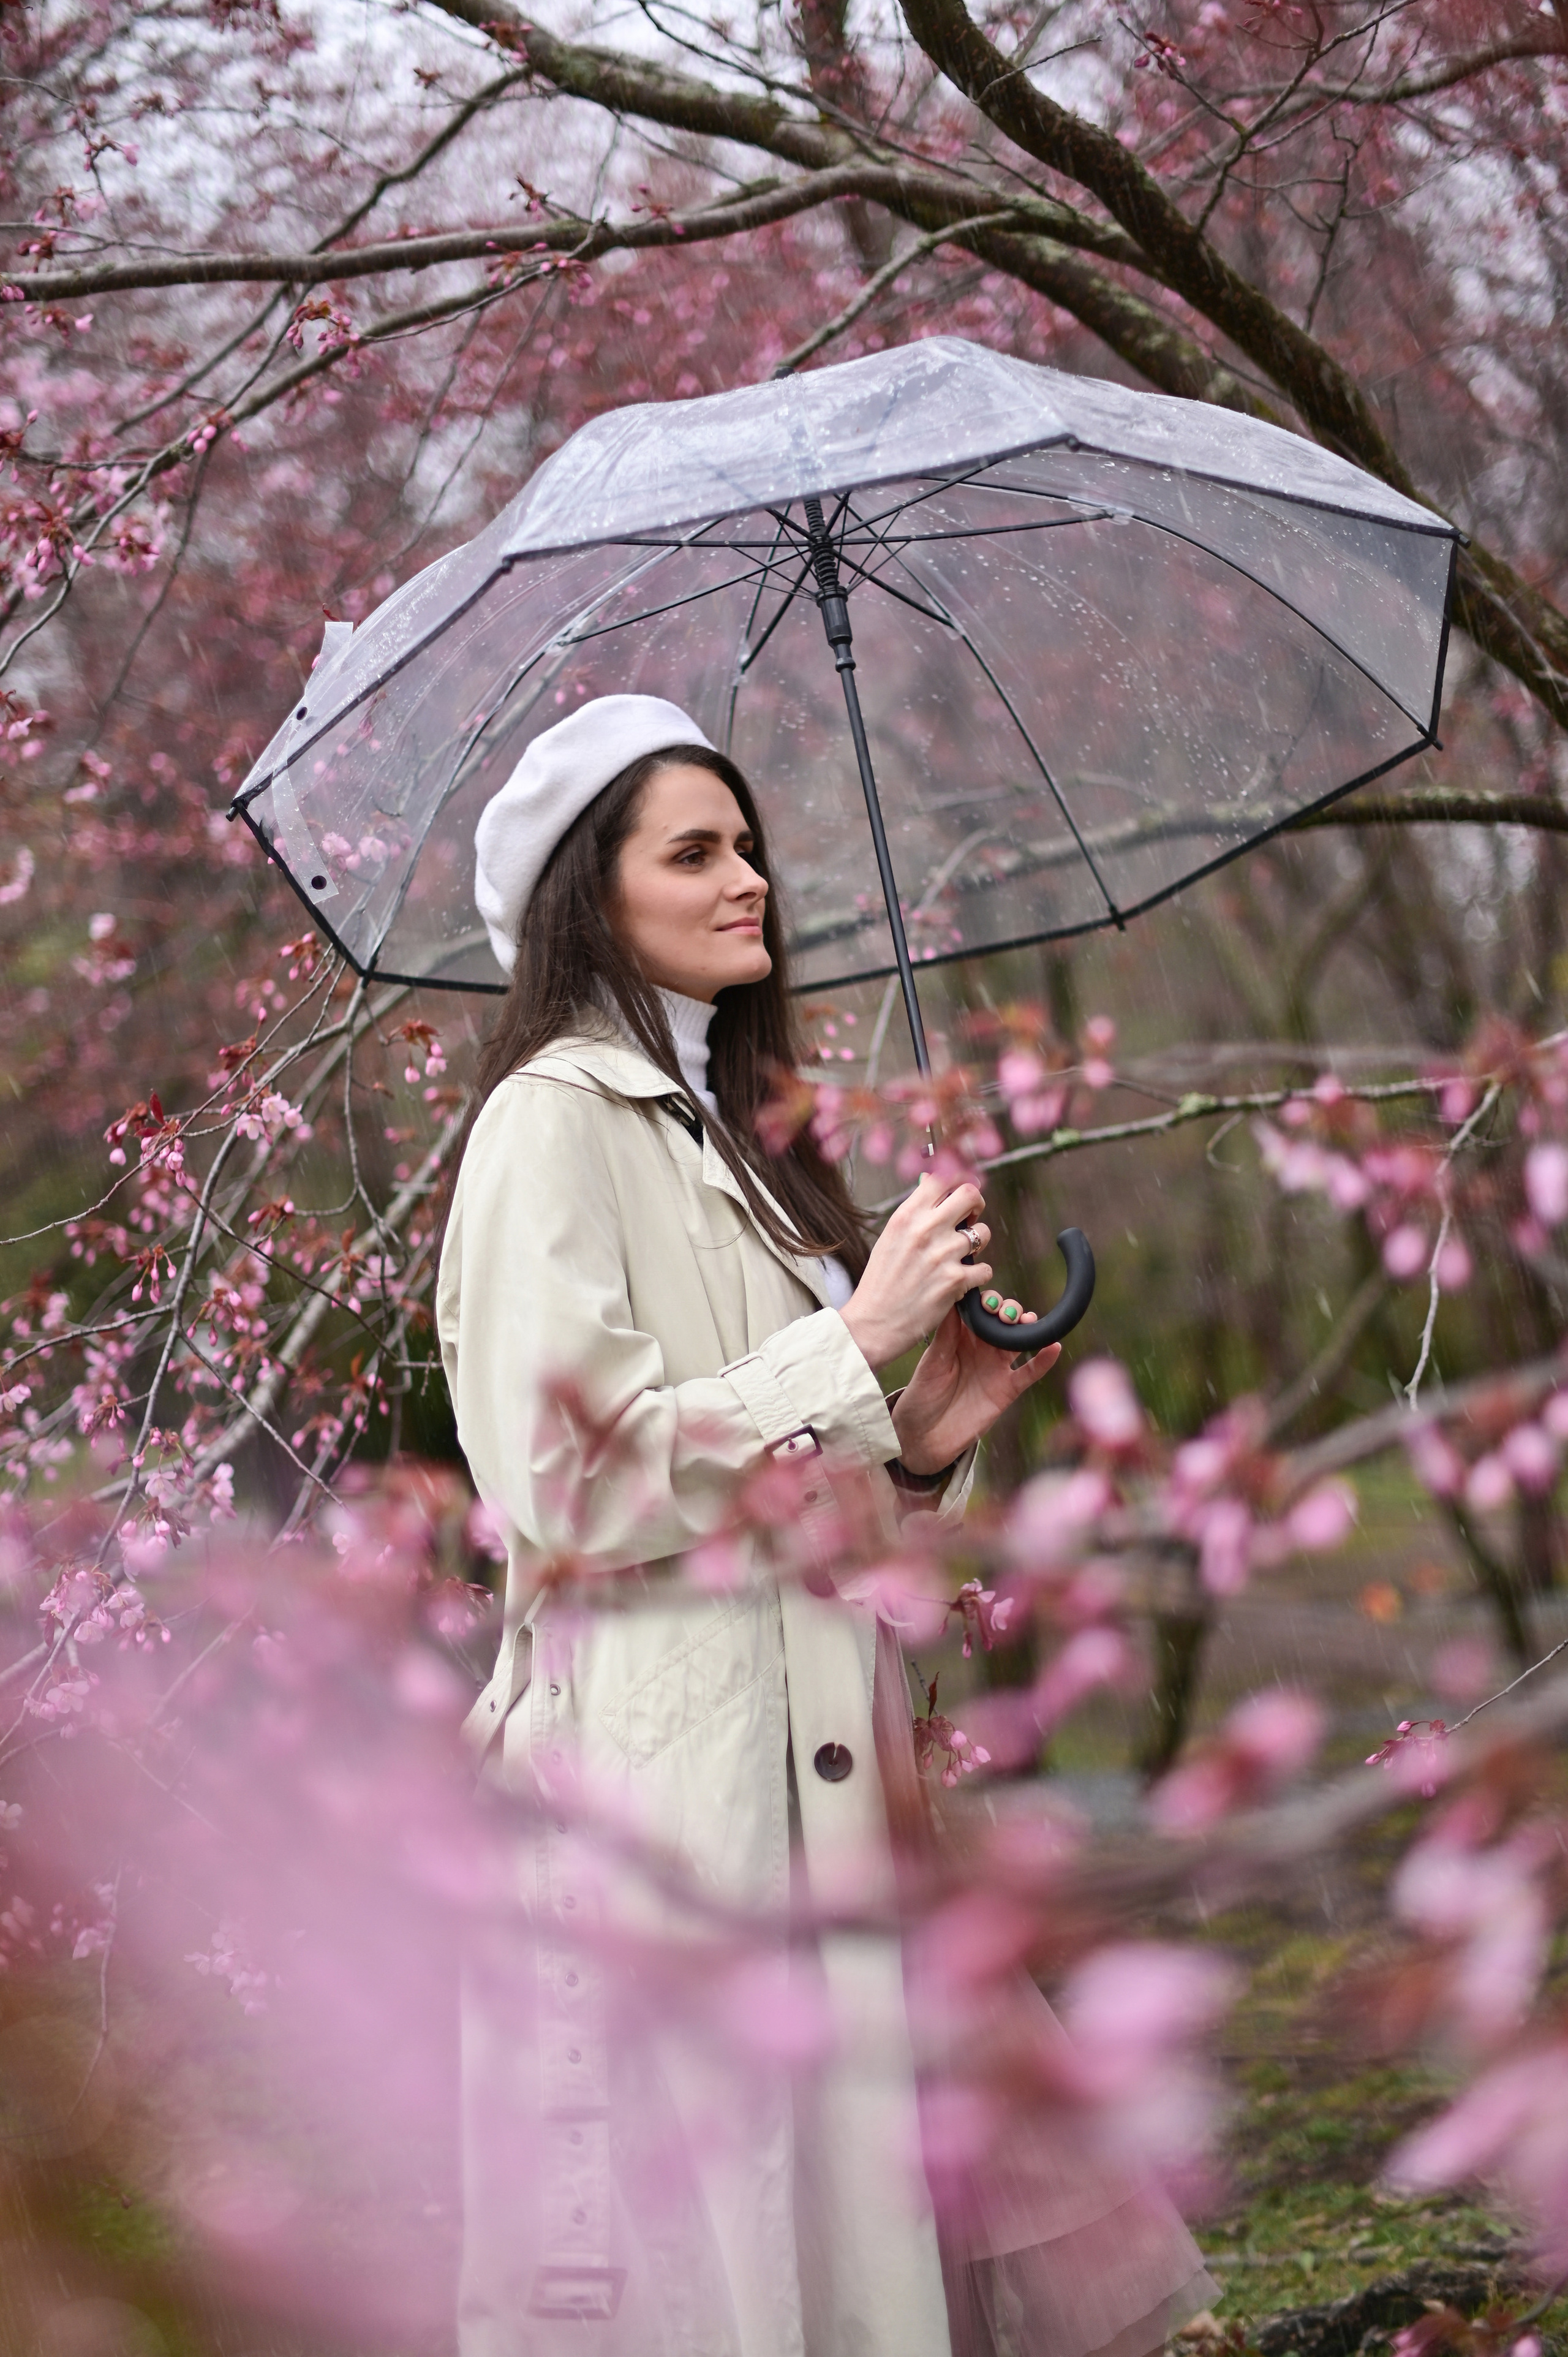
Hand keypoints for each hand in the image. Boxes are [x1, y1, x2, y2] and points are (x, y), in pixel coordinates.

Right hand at [839, 1172, 991, 1371]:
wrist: (873, 1323)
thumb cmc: (881, 1281)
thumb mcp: (890, 1237)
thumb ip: (915, 1211)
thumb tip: (931, 1180)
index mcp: (907, 1215)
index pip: (943, 1178)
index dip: (957, 1182)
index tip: (959, 1194)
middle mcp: (925, 1230)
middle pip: (971, 1194)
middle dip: (976, 1205)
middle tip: (970, 1218)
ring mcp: (943, 1254)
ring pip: (983, 1233)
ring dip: (978, 1244)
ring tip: (961, 1256)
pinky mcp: (955, 1281)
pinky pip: (985, 1268)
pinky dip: (977, 1276)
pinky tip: (960, 1281)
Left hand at [890, 1305, 1061, 1476]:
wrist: (926, 1437)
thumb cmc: (922, 1396)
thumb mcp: (932, 1362)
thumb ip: (947, 1334)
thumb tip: (955, 1301)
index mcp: (961, 1337)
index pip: (980, 1311)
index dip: (986, 1301)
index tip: (986, 1302)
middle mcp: (982, 1348)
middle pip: (1004, 1320)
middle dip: (1008, 1310)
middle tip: (1004, 1314)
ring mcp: (997, 1367)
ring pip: (1019, 1340)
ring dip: (1027, 1327)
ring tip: (1028, 1321)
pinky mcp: (1008, 1389)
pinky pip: (1030, 1372)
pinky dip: (1044, 1360)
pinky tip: (1054, 1346)